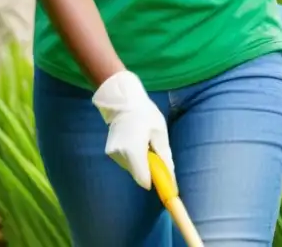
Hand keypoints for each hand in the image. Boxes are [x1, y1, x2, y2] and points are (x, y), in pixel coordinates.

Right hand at [92, 70, 172, 189]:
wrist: (122, 100)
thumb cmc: (145, 114)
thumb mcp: (160, 133)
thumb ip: (164, 157)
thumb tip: (171, 178)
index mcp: (134, 150)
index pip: (144, 179)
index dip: (155, 181)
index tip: (163, 180)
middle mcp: (120, 155)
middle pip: (138, 175)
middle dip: (149, 170)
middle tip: (155, 153)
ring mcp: (113, 154)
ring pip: (132, 169)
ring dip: (140, 163)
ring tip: (144, 143)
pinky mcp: (110, 152)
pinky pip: (126, 162)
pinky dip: (133, 158)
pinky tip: (135, 142)